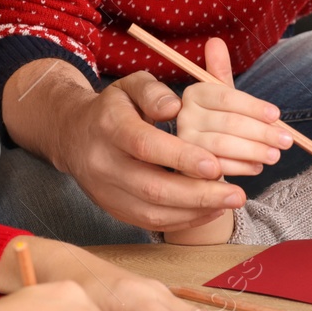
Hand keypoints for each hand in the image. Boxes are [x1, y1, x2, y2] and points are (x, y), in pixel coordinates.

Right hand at [11, 61, 247, 231]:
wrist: (74, 136)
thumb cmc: (114, 108)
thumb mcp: (130, 86)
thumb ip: (153, 91)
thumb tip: (175, 106)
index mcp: (108, 126)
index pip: (144, 145)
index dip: (180, 158)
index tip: (215, 164)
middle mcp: (103, 163)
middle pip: (151, 187)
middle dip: (198, 195)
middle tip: (237, 194)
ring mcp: (106, 192)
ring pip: (152, 213)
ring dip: (196, 212)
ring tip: (230, 202)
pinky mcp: (114, 210)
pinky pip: (151, 223)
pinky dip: (184, 221)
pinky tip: (210, 210)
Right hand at [174, 37, 289, 176]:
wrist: (198, 156)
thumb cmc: (217, 121)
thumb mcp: (222, 97)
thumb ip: (221, 72)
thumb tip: (216, 41)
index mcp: (194, 93)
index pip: (227, 97)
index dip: (254, 106)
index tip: (277, 115)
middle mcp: (184, 115)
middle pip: (229, 123)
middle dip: (262, 133)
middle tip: (287, 141)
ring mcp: (184, 142)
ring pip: (223, 145)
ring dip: (254, 151)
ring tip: (275, 155)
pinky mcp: (187, 166)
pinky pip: (218, 166)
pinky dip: (241, 167)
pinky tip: (257, 167)